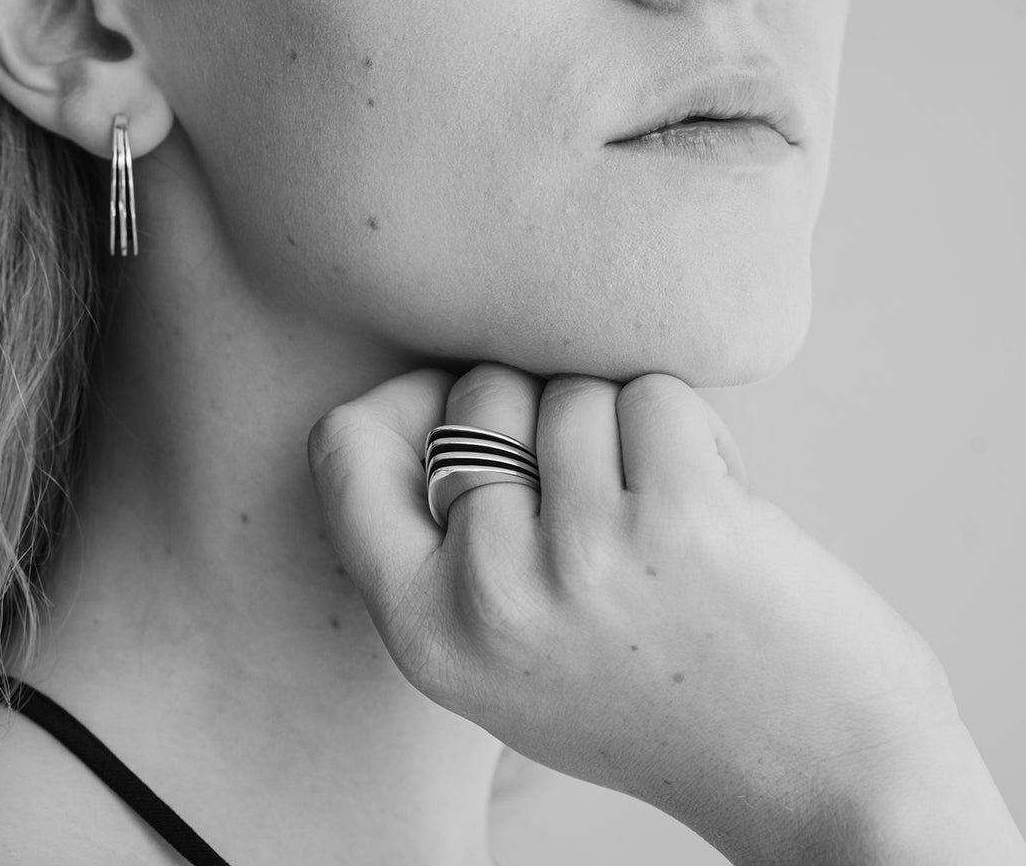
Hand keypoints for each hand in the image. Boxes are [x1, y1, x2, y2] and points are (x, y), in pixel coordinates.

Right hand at [308, 364, 1024, 863]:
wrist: (822, 781)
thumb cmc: (658, 701)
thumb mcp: (506, 658)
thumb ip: (446, 552)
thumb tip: (436, 392)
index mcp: (427, 634)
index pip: (346, 452)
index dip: (404, 402)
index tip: (466, 407)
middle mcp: (489, 597)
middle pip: (480, 394)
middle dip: (542, 410)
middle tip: (602, 491)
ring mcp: (581, 557)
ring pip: (574, 389)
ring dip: (626, 426)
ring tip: (662, 512)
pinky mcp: (680, 518)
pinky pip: (653, 394)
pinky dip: (692, 432)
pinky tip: (716, 506)